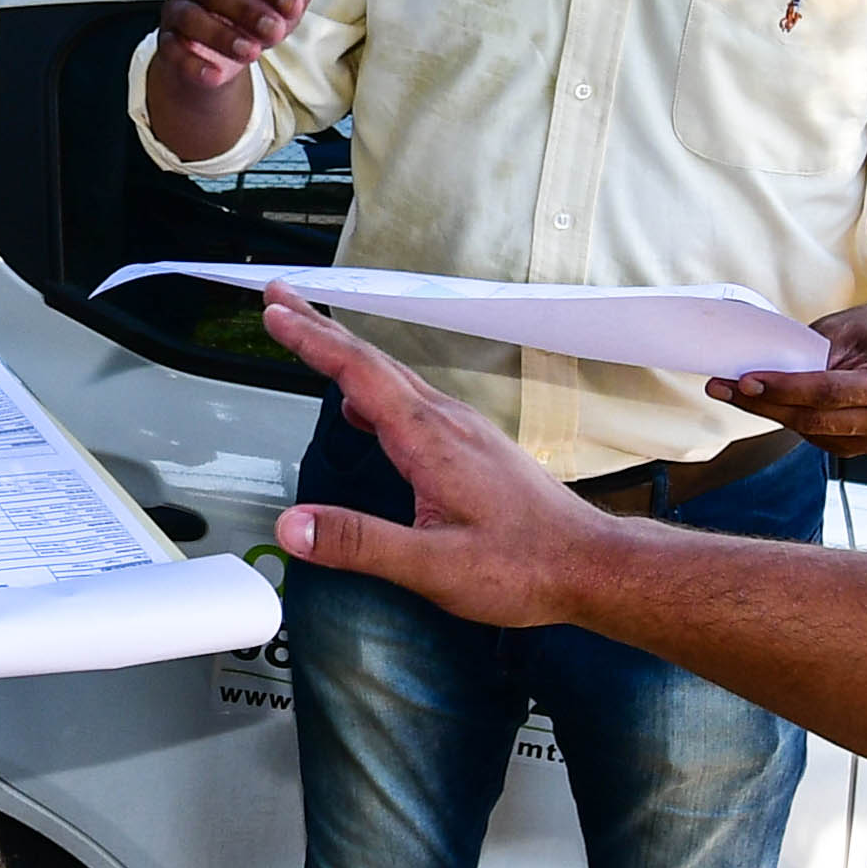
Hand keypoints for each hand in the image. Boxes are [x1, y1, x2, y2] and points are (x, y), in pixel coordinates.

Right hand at [156, 0, 339, 93]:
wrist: (220, 50)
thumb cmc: (253, 11)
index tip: (294, 4)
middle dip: (248, 10)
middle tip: (277, 31)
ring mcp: (176, 8)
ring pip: (191, 18)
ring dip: (223, 36)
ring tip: (253, 53)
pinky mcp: (168, 41)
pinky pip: (173, 50)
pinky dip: (193, 64)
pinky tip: (216, 76)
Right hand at [265, 298, 617, 626]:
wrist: (590, 565)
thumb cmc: (525, 567)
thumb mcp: (432, 567)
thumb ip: (359, 543)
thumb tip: (294, 527)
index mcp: (430, 441)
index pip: (358, 374)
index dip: (311, 339)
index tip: (275, 312)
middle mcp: (448, 423)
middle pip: (372, 361)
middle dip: (320, 327)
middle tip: (281, 301)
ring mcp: (464, 430)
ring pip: (394, 378)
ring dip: (347, 354)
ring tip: (313, 340)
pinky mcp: (474, 446)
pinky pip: (413, 400)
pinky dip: (376, 386)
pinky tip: (367, 408)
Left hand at [711, 287, 866, 457]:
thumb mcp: (840, 330)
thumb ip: (805, 354)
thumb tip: (757, 370)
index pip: (828, 392)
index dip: (784, 388)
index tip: (746, 380)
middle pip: (812, 418)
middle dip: (763, 403)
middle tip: (723, 386)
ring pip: (807, 431)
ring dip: (766, 412)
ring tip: (732, 390)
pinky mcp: (855, 448)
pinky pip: (811, 437)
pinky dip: (784, 418)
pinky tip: (762, 402)